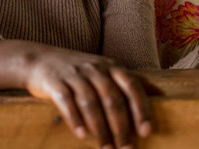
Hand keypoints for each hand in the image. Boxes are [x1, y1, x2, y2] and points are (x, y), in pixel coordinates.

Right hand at [0, 38, 151, 147]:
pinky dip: (74, 118)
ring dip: (100, 128)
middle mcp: (94, 68)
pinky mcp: (54, 82)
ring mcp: (73, 74)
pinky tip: (80, 135)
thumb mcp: (105, 69)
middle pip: (111, 98)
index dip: (140, 108)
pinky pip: (66, 101)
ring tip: (106, 148)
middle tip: (126, 148)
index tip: (146, 131)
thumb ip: (128, 81)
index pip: (131, 86)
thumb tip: (159, 94)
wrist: (39, 59)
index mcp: (110, 66)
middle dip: (120, 126)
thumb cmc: (78, 70)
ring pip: (90, 102)